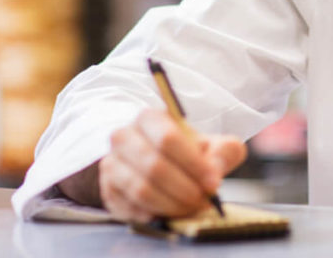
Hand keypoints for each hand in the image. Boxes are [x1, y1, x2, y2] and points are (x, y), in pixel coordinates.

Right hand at [97, 109, 245, 222]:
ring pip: (141, 190)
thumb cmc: (189, 152)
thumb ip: (224, 152)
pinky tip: (172, 213)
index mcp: (150, 118)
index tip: (213, 182)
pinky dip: (155, 215)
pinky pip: (131, 208)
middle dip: (184, 189)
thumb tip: (213, 173)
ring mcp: (112, 164)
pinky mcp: (108, 191)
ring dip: (171, 204)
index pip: (168, 139)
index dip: (193, 164)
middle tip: (204, 200)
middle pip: (154, 167)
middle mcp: (125, 137)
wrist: (161, 162)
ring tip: (192, 208)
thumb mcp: (214, 145)